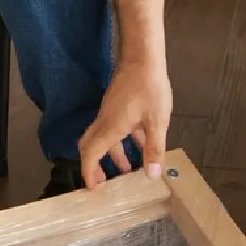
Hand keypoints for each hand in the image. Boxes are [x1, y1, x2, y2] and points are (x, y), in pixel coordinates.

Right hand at [77, 58, 171, 188]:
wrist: (143, 56)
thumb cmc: (149, 88)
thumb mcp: (157, 121)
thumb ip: (154, 149)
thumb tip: (151, 176)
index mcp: (110, 127)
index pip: (90, 154)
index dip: (88, 172)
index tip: (92, 188)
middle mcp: (105, 121)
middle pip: (90, 146)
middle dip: (94, 166)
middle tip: (104, 182)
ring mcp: (110, 112)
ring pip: (104, 138)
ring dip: (112, 155)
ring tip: (127, 170)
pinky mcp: (117, 105)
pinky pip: (113, 129)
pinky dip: (121, 142)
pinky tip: (139, 145)